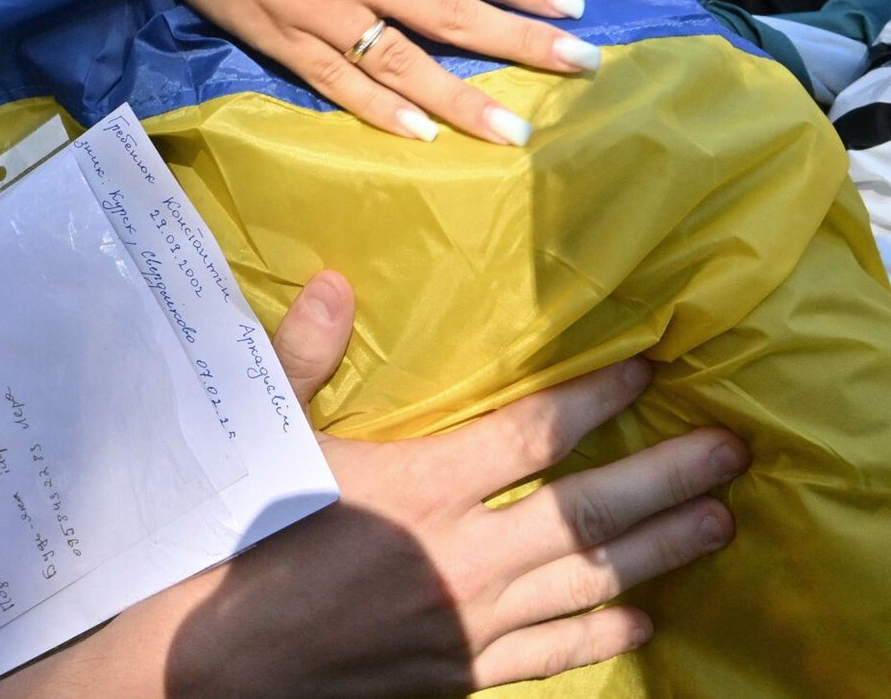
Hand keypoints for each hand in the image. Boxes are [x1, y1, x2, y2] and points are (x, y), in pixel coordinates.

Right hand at [117, 0, 600, 143]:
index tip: (574, 9)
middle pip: (454, 15)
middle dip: (523, 43)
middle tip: (583, 68)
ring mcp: (319, 9)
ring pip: (403, 61)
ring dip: (462, 99)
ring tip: (512, 130)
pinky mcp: (278, 38)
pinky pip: (336, 82)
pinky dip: (379, 109)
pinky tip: (420, 134)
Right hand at [150, 276, 744, 697]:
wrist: (214, 660)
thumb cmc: (237, 539)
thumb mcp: (264, 437)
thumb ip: (305, 358)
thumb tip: (338, 284)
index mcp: (419, 487)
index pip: (533, 436)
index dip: (596, 399)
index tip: (648, 370)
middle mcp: (463, 556)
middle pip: (589, 512)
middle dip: (667, 477)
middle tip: (731, 450)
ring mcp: (469, 621)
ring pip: (588, 580)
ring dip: (660, 550)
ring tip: (717, 521)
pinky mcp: (460, 671)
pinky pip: (551, 651)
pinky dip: (600, 631)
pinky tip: (641, 617)